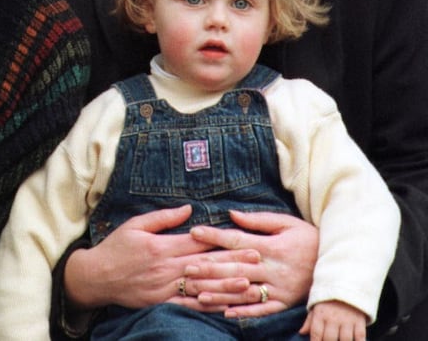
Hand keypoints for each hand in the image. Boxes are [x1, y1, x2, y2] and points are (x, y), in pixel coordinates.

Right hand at [64, 206, 253, 310]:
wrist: (97, 277)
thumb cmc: (116, 247)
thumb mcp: (135, 225)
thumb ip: (163, 217)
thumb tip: (189, 208)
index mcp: (161, 246)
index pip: (198, 243)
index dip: (223, 241)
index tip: (245, 239)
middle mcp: (166, 268)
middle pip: (206, 264)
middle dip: (234, 262)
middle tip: (258, 260)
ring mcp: (165, 288)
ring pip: (202, 287)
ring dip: (228, 286)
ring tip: (251, 285)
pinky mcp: (161, 302)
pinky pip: (189, 305)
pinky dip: (209, 306)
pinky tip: (226, 306)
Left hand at [185, 210, 316, 316]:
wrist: (340, 263)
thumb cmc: (308, 238)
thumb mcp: (286, 223)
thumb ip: (257, 220)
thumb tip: (231, 214)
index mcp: (271, 246)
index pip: (237, 240)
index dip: (215, 236)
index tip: (194, 232)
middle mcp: (274, 268)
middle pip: (236, 268)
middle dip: (210, 268)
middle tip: (187, 268)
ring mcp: (280, 288)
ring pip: (245, 291)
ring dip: (221, 293)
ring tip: (198, 293)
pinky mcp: (286, 303)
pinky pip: (263, 310)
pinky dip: (245, 312)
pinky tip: (226, 313)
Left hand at [300, 300, 366, 340]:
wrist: (347, 284)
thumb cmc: (329, 299)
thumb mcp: (317, 306)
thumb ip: (310, 320)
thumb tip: (301, 333)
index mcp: (320, 314)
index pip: (316, 334)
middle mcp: (333, 317)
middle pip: (330, 339)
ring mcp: (347, 320)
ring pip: (345, 340)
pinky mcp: (359, 321)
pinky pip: (360, 337)